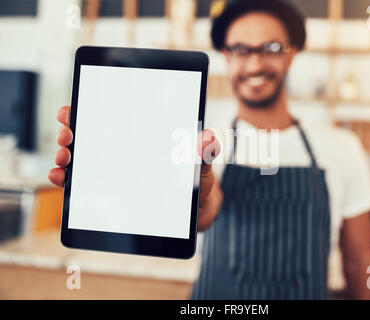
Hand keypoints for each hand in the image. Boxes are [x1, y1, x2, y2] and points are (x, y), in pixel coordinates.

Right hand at [48, 107, 221, 213]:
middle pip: (89, 134)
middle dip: (70, 132)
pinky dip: (67, 180)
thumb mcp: (202, 167)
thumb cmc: (197, 182)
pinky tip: (62, 179)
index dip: (87, 109)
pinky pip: (84, 183)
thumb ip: (204, 153)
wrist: (194, 212)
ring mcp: (116, 170)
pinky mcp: (111, 191)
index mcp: (144, 136)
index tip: (72, 110)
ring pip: (81, 157)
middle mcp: (125, 150)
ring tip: (64, 159)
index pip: (112, 116)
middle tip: (67, 137)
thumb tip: (207, 137)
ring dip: (65, 155)